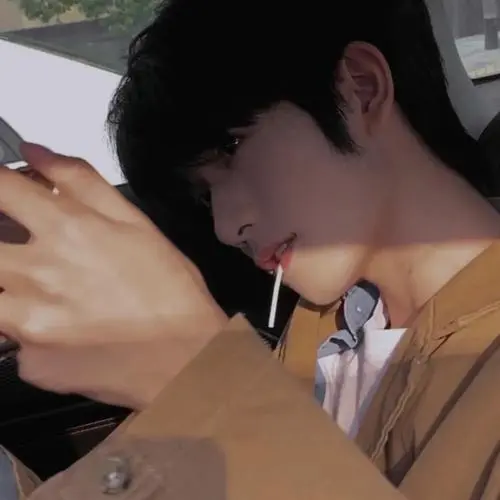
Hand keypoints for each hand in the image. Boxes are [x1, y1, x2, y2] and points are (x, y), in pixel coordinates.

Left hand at [0, 143, 227, 409]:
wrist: (187, 360)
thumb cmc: (171, 288)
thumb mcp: (138, 225)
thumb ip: (84, 181)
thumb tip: (35, 153)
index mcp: (67, 231)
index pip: (0, 189)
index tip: (4, 192)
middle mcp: (36, 275)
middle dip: (0, 239)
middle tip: (23, 246)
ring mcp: (27, 326)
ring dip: (9, 286)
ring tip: (49, 290)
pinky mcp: (31, 364)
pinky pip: (12, 340)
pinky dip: (30, 331)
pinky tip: (66, 332)